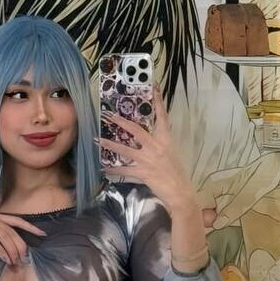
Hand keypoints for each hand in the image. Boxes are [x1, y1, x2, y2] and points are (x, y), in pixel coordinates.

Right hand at [0, 210, 45, 265]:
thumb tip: (7, 247)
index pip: (17, 220)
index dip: (31, 226)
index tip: (43, 234)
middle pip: (12, 231)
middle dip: (21, 245)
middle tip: (26, 258)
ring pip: (4, 236)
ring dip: (12, 251)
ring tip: (17, 262)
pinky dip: (1, 251)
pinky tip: (6, 259)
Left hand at [95, 84, 196, 213]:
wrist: (181, 192)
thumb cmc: (178, 174)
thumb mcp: (172, 154)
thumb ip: (160, 145)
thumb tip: (149, 140)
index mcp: (166, 140)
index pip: (162, 117)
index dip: (158, 101)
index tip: (153, 87)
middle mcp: (157, 147)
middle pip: (136, 130)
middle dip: (121, 122)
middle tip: (109, 114)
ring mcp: (149, 160)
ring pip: (126, 150)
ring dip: (111, 145)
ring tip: (98, 140)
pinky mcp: (144, 173)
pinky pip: (125, 170)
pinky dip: (114, 169)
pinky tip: (104, 168)